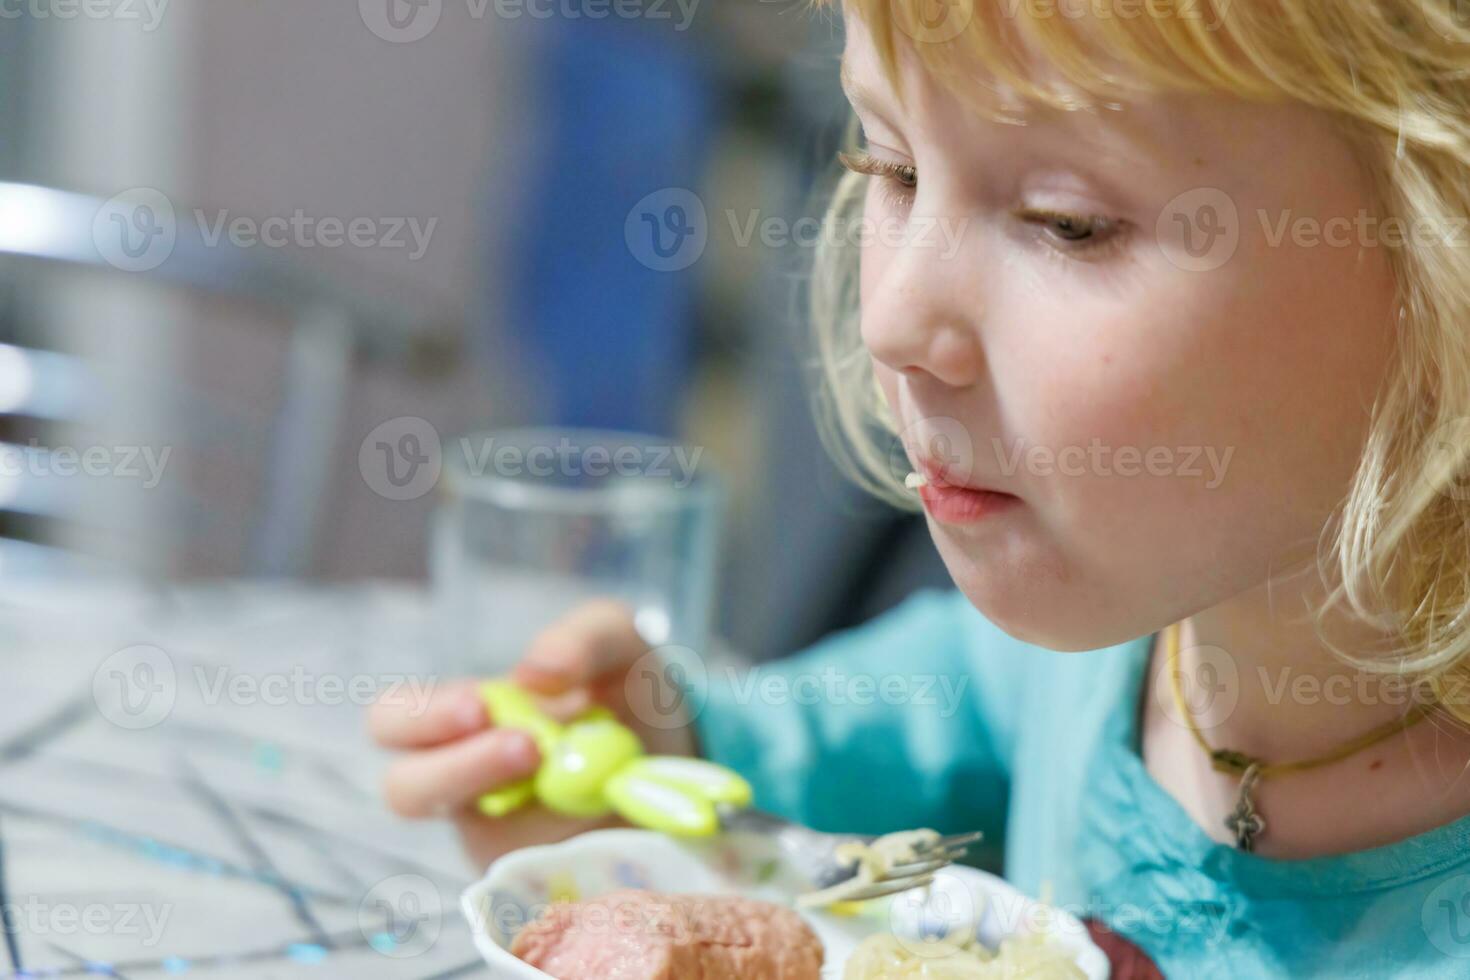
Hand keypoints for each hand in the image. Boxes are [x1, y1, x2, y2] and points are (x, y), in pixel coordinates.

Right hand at [369, 598, 695, 867]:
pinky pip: (527, 879)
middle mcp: (466, 781)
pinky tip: (605, 822)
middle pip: (406, 790)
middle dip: (457, 768)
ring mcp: (498, 837)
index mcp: (465, 718)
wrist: (681, 761)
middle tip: (525, 747)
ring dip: (521, 816)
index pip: (395, 721)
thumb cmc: (627, 694)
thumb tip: (535, 675)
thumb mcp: (619, 645)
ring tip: (571, 783)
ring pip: (465, 840)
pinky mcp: (535, 878)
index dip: (421, 716)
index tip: (480, 706)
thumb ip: (582, 638)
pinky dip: (569, 847)